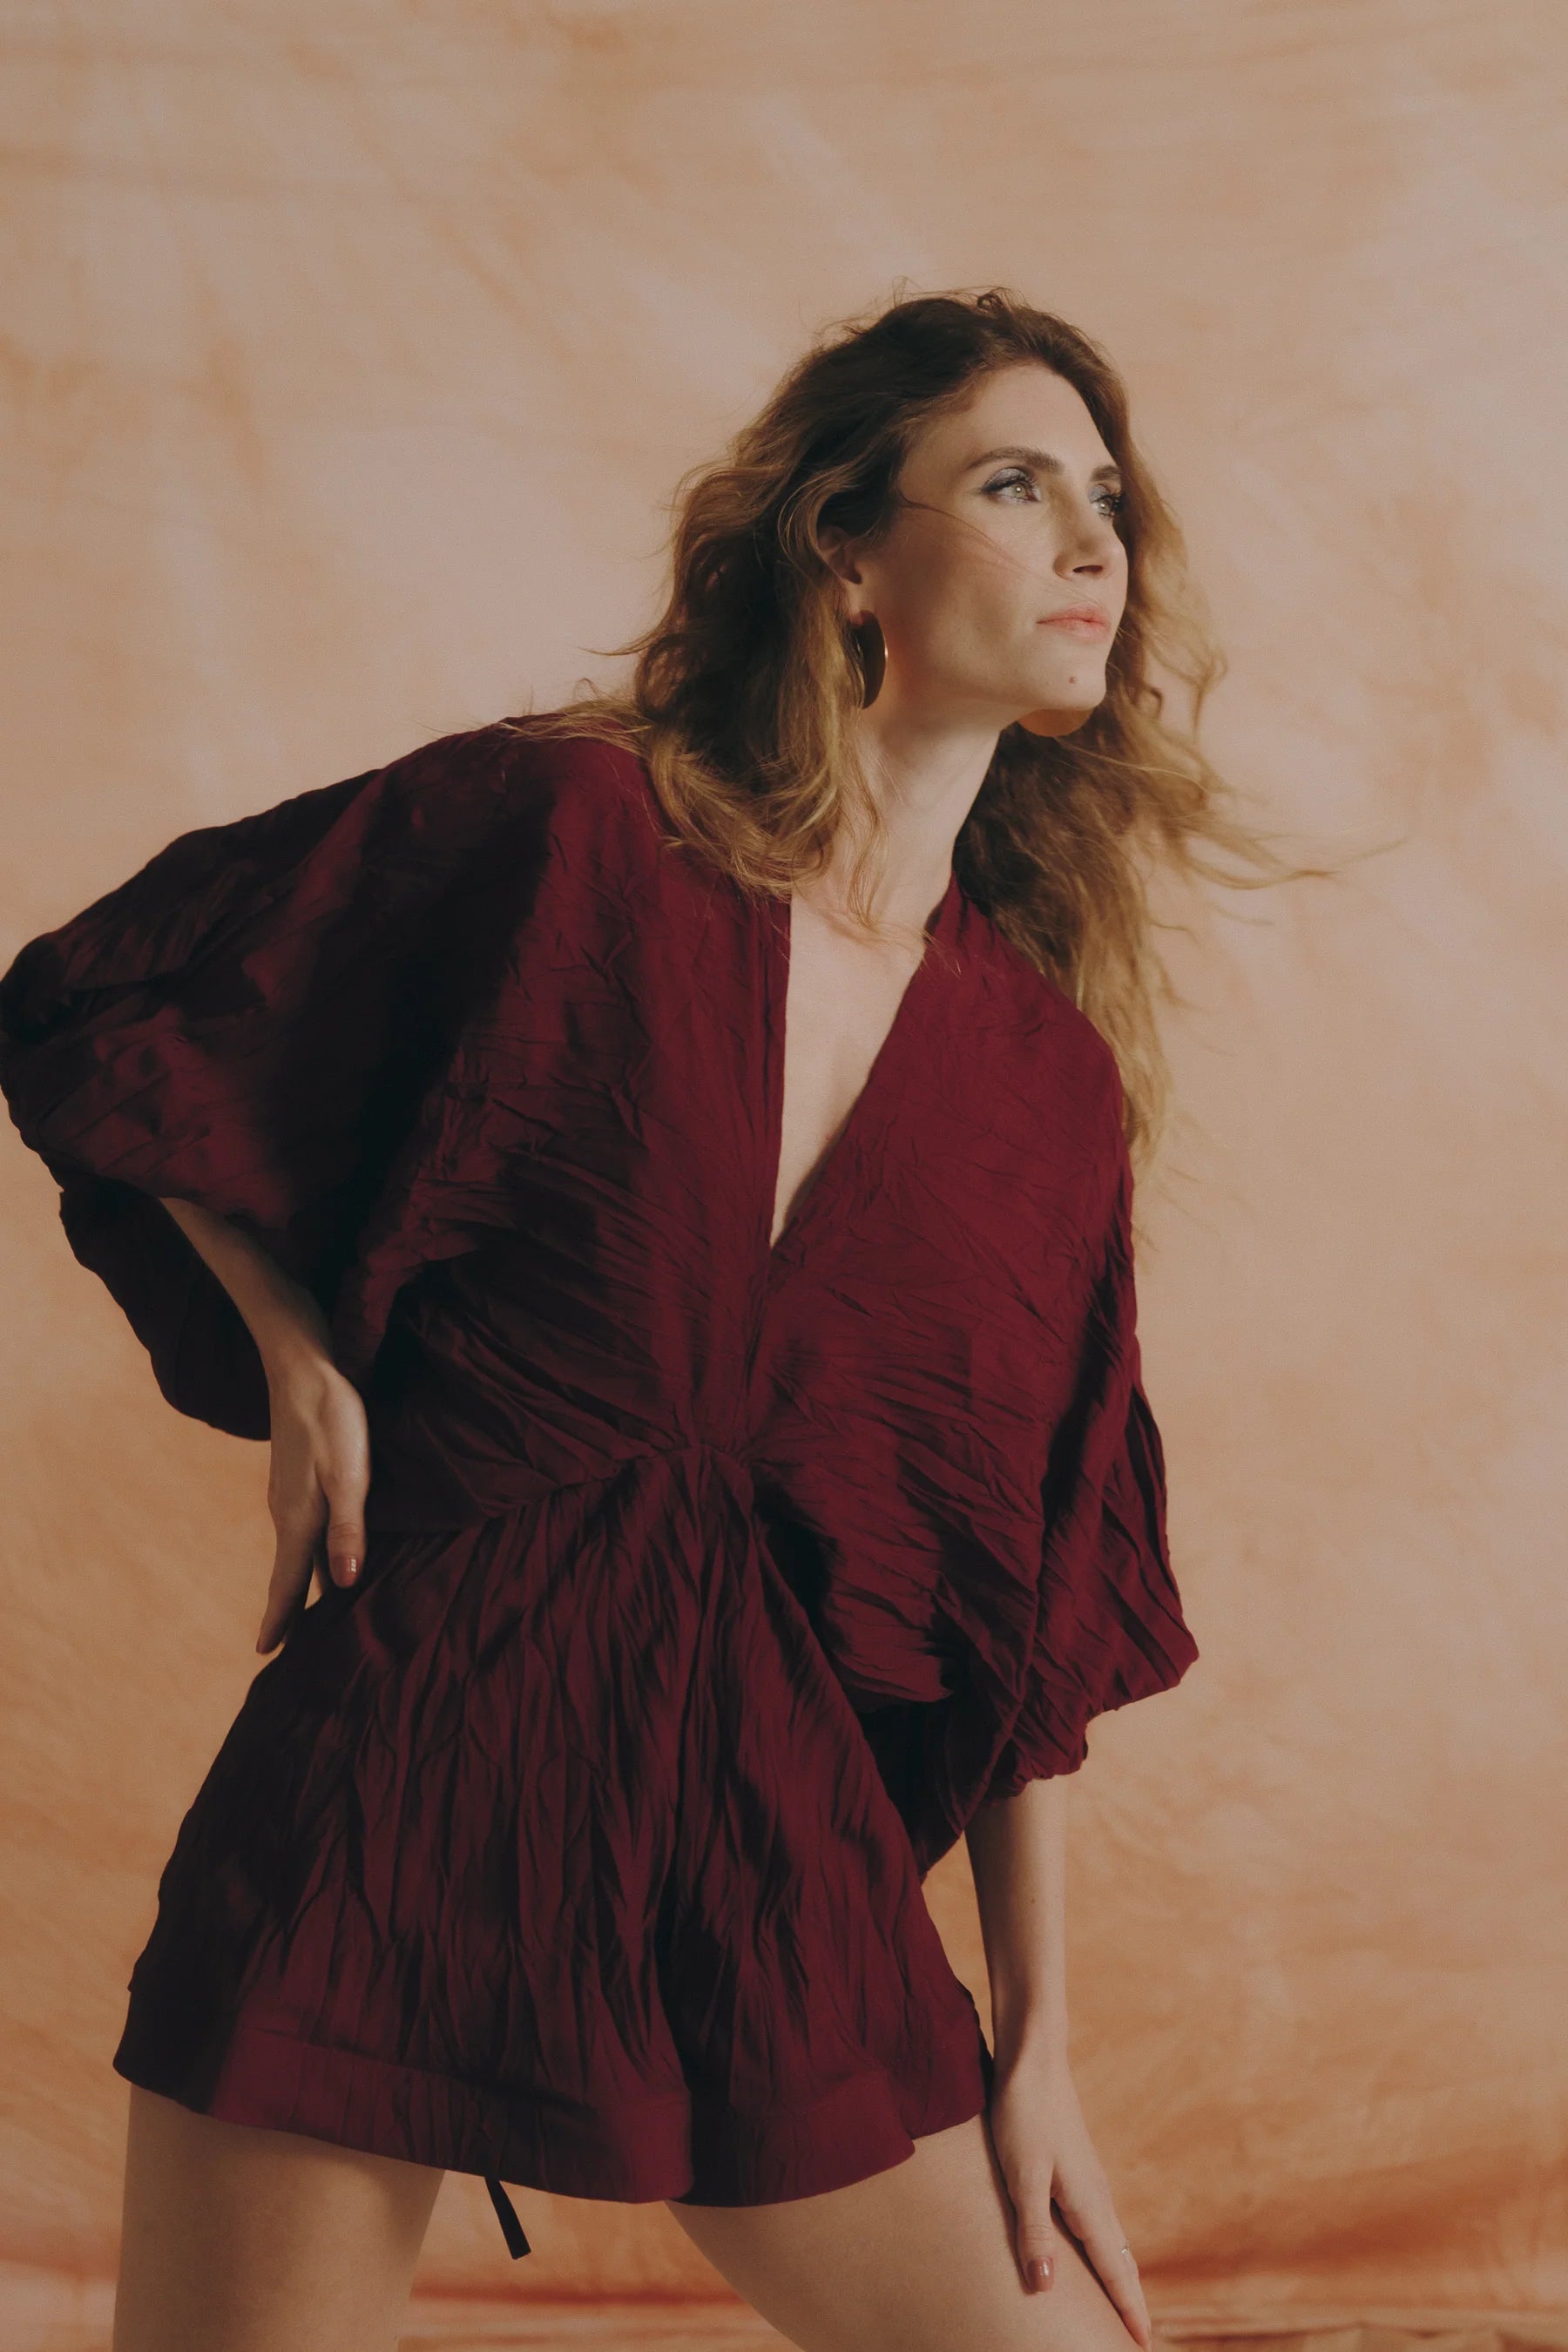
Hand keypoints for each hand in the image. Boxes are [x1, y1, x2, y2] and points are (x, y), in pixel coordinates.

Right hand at [256, 1354, 370, 1653]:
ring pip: (299, 1552)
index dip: (281, 1619)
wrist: (305, 1366)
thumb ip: (349, 1529)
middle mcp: (288, 1513)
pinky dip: (315, 1555)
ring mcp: (292, 1495)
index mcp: (299, 1518)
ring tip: (314, 1615)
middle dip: (291, 1611)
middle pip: (290, 1574)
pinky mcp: (301, 1478)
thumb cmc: (333, 1418)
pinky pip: (306, 1530)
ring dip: (304, 1584)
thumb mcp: (350, 1474)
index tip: (265, 1654)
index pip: (288, 1582)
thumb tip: (345, 1585)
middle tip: (291, 1649)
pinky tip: (329, 1556)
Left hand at [986, 2044, 1153, 2349]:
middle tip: (1139, 2339)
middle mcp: (1097, 2197)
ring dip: (1121, 2277)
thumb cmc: (1024, 2114)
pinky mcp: (1076, 2169)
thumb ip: (1033, 2231)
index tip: (1143, 2347)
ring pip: (1113, 2242)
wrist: (1034, 2058)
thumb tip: (1045, 2289)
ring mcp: (1089, 2181)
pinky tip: (1096, 2252)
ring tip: (1124, 2308)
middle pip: (1121, 2262)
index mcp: (1088, 2204)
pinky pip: (1099, 2224)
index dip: (1128, 2310)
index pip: (1114, 2271)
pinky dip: (1107, 2252)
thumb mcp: (1022, 2175)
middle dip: (1131, 2302)